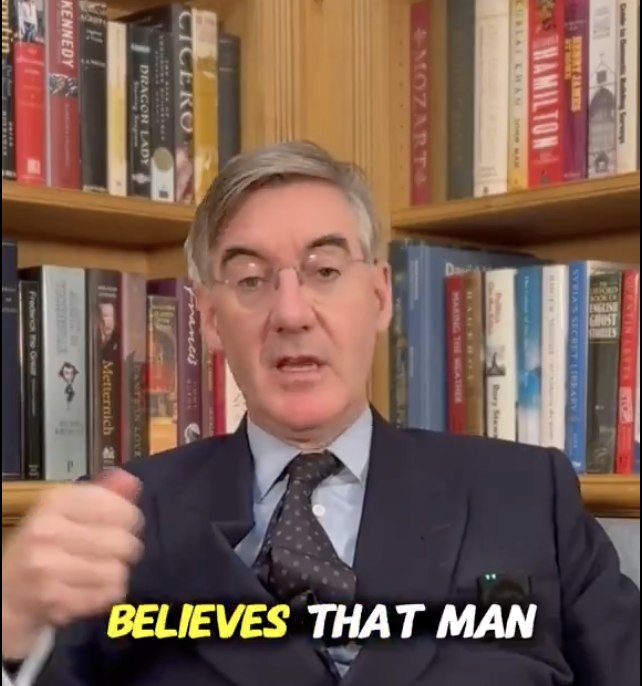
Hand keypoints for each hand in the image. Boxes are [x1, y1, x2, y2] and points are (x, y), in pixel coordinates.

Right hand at [2, 470, 142, 658]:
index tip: (123, 524)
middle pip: (123, 543)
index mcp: (55, 502)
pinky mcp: (53, 601)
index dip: (130, 519)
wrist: (7, 588)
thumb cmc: (46, 541)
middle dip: (126, 548)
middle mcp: (48, 532)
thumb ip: (103, 493)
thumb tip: (131, 481)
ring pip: (117, 572)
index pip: (120, 509)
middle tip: (115, 550)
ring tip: (102, 570)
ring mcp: (48, 569)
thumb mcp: (68, 509)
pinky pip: (106, 596)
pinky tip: (93, 587)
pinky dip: (106, 593)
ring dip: (116, 572)